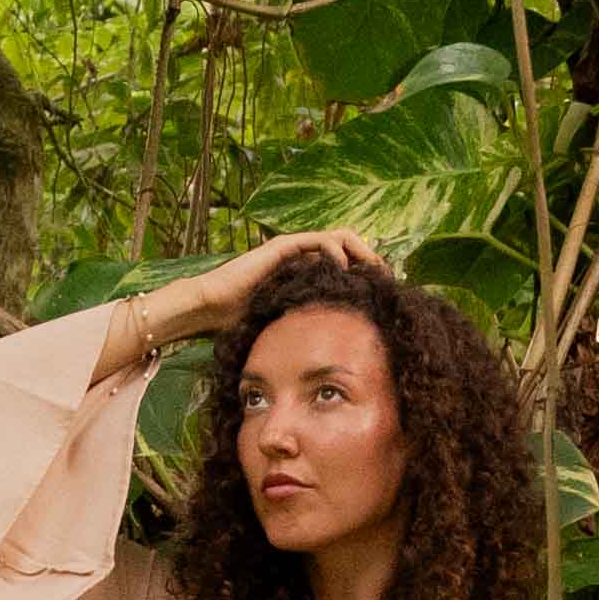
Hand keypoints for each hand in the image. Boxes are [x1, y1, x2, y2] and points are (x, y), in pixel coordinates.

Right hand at [118, 226, 377, 366]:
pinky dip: (337, 252)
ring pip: (341, 236)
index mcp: (306, 273)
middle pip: (351, 246)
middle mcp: (302, 257)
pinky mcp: (283, 246)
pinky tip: (345, 272)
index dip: (368, 275)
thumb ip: (308, 332)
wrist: (209, 309)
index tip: (385, 295)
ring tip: (375, 273)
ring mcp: (293, 249)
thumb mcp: (288, 328)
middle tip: (388, 281)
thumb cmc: (241, 323)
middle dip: (372, 260)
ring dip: (362, 252)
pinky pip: (320, 240)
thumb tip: (334, 362)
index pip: (347, 264)